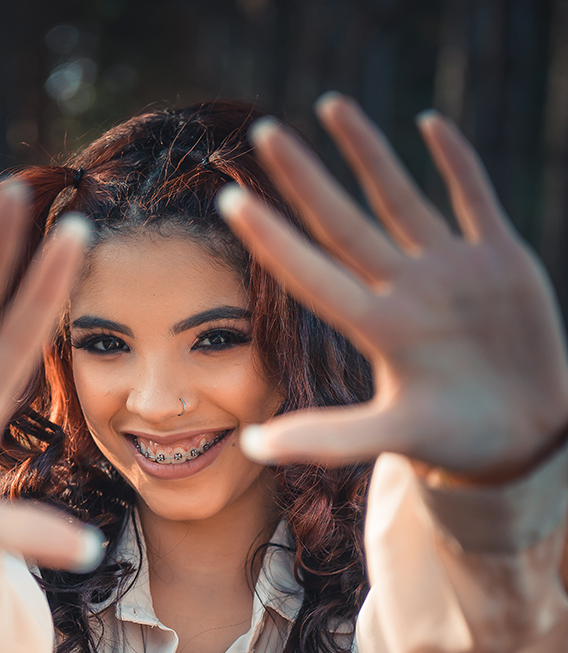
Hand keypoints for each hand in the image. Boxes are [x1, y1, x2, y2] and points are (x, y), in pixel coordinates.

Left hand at [218, 95, 567, 482]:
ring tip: (331, 106)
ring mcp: (450, 271)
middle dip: (305, 180)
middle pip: (343, 224)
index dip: (273, 240)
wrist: (522, 435)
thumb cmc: (453, 439)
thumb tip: (250, 447)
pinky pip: (474, 199)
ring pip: (400, 198)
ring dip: (368, 153)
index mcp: (378, 329)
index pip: (312, 274)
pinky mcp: (499, 260)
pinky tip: (428, 124)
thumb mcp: (393, 436)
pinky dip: (456, 163)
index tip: (229, 203)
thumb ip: (327, 439)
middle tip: (263, 133)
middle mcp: (405, 291)